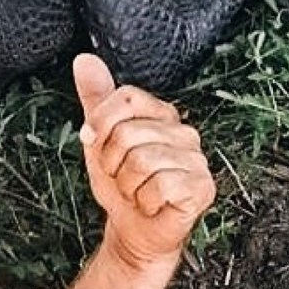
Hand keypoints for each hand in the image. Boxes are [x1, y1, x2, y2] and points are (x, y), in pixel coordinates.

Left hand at [73, 53, 215, 272]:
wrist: (132, 228)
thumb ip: (94, 97)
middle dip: (112, 161)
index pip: (128, 98)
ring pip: (141, 161)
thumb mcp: (98, 136)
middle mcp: (183, 132)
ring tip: (136, 189)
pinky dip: (145, 200)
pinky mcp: (203, 187)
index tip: (95, 142)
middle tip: (121, 175)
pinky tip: (152, 204)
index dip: (102, 122)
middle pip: (128, 132)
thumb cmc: (119, 182)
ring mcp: (196, 159)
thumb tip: (84, 60)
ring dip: (127, 184)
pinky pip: (160, 185)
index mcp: (161, 113)